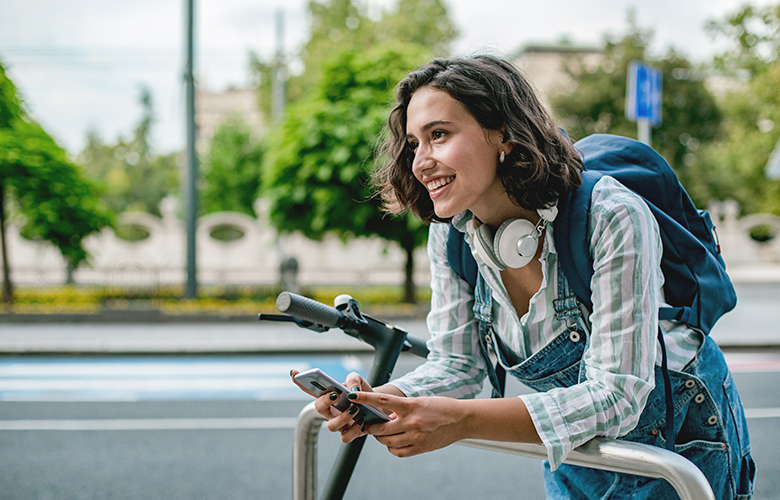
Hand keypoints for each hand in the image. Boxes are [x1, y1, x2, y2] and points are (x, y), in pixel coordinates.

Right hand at [289, 370, 373, 442]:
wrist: (378, 405)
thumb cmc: (363, 392)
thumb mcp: (359, 380)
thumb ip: (353, 379)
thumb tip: (350, 389)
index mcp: (328, 395)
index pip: (310, 389)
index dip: (300, 382)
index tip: (294, 373)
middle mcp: (330, 411)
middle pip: (318, 408)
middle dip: (325, 401)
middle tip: (336, 394)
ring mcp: (338, 423)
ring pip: (331, 426)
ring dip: (343, 417)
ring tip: (355, 409)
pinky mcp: (348, 434)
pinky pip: (345, 437)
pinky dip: (354, 429)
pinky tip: (362, 419)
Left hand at [349, 391, 464, 456]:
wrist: (462, 419)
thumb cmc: (441, 407)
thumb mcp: (420, 402)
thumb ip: (403, 409)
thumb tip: (386, 416)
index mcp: (411, 406)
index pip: (383, 401)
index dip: (365, 399)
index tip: (352, 396)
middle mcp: (412, 422)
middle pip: (381, 428)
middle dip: (371, 427)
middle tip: (368, 425)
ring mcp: (416, 436)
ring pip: (387, 441)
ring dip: (381, 438)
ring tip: (383, 433)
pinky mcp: (420, 448)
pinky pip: (398, 452)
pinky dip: (392, 448)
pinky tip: (394, 442)